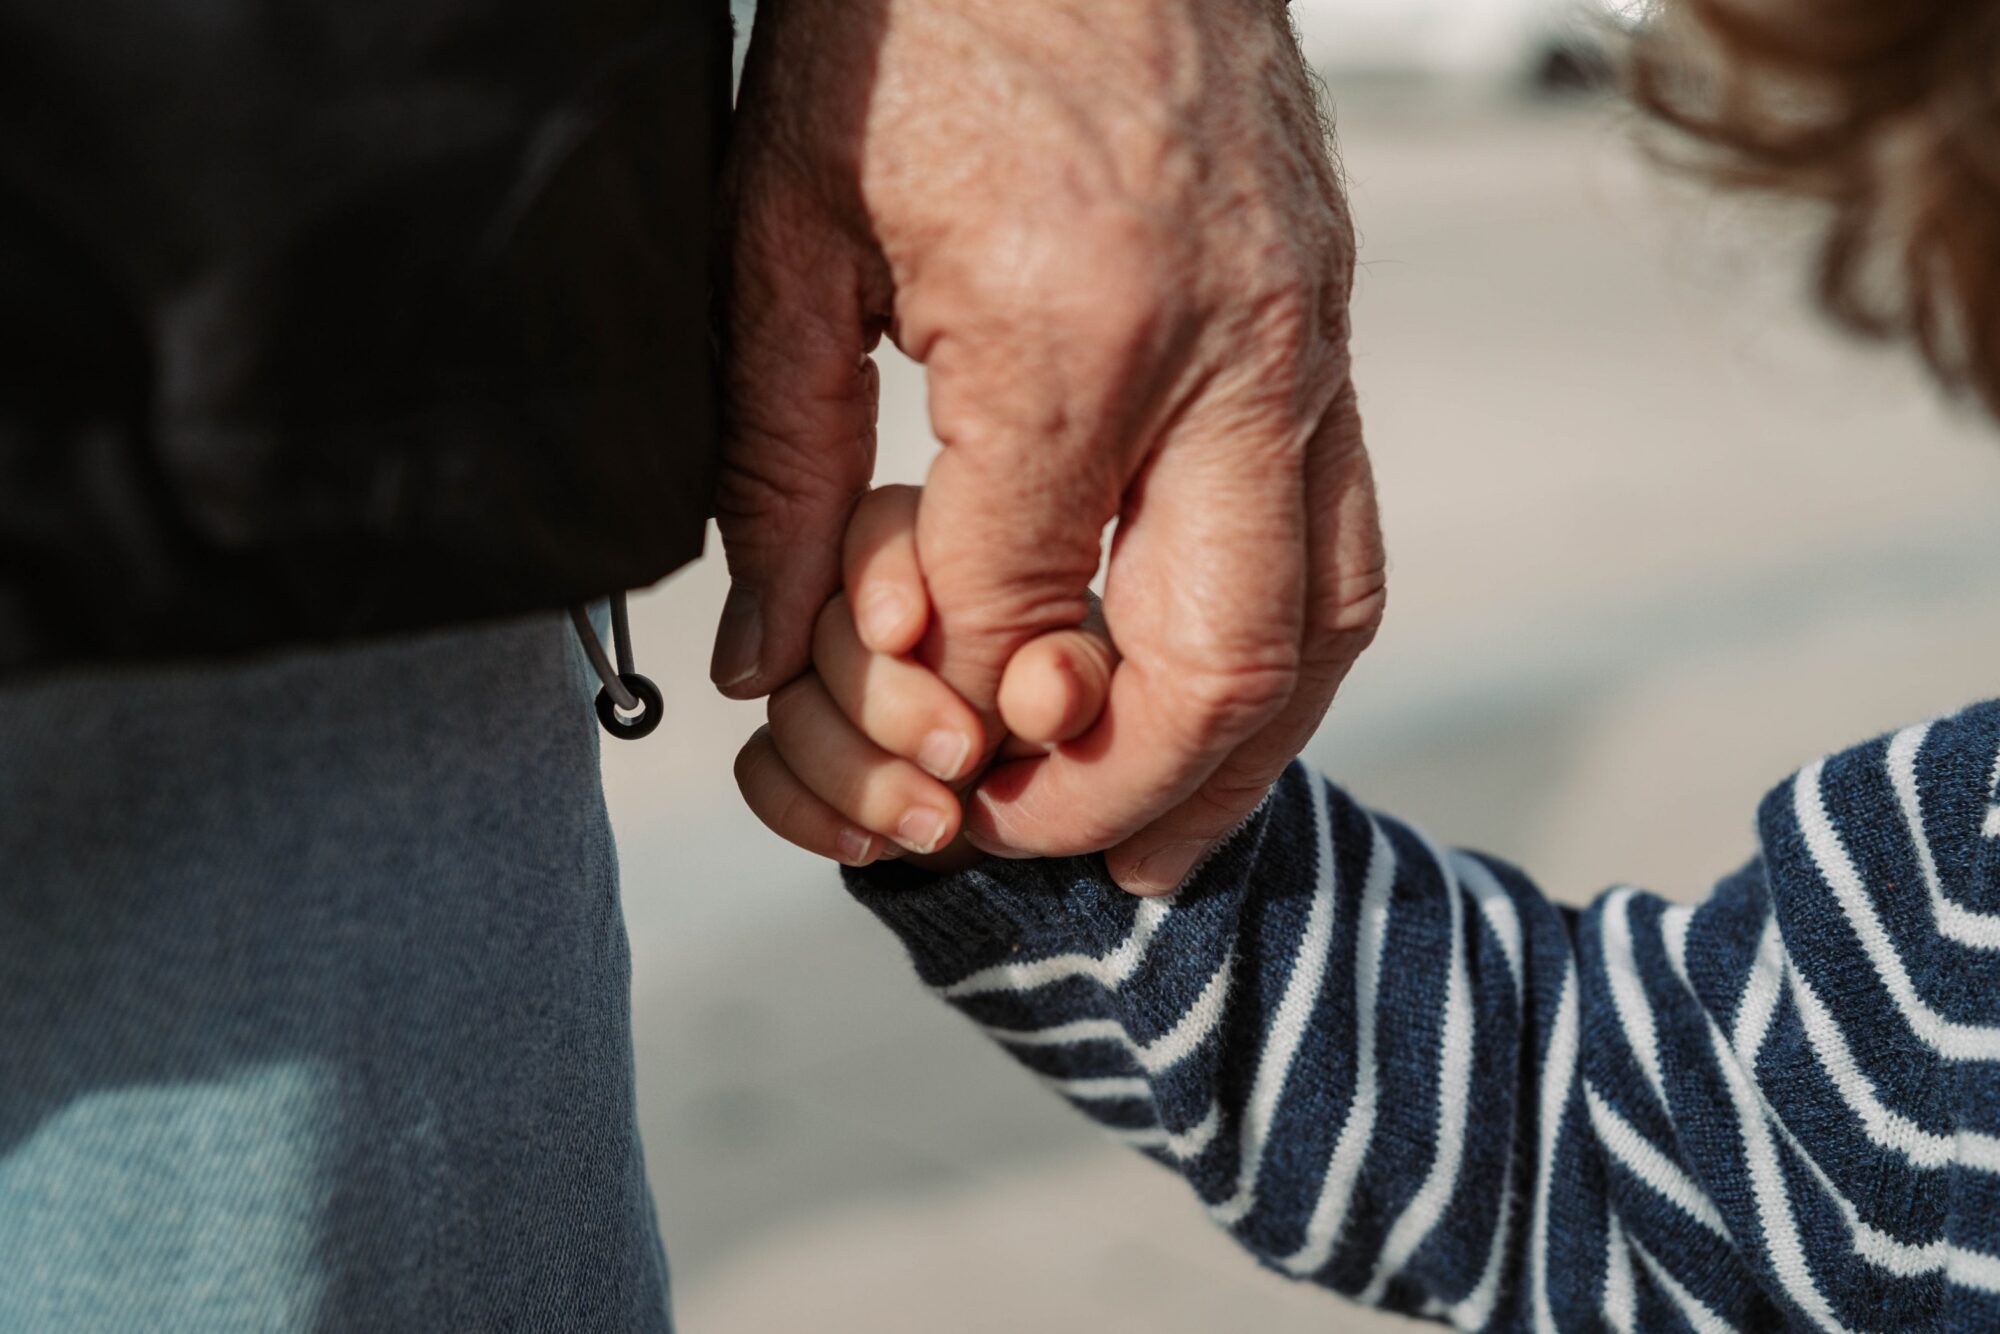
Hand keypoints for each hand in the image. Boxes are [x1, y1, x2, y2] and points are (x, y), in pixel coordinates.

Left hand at [715, 0, 1383, 893]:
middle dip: (1129, 790)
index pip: (1019, 616)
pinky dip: (1290, 641)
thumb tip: (761, 653)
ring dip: (1250, 749)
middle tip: (1052, 852)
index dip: (953, 712)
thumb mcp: (787, 222)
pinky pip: (1345, 520)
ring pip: (1327, 610)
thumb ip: (780, 461)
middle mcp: (1232, 351)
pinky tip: (1223, 686)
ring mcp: (1310, 327)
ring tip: (1166, 832)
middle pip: (1223, 658)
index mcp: (1074, 333)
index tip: (904, 747)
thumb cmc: (913, 10)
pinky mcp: (1332, 305)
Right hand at [735, 487, 1116, 873]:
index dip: (878, 571)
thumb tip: (1041, 698)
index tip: (899, 631)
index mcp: (948, 552)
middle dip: (886, 703)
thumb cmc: (1093, 730)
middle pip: (824, 622)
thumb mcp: (1105, 693)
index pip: (878, 524)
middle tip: (961, 755)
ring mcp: (831, 679)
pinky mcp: (802, 751)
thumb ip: (1079, 675)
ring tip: (936, 821)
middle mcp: (876, 606)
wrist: (1061, 814)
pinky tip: (867, 844)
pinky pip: (758, 765)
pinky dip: (804, 810)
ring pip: (787, 700)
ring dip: (855, 773)